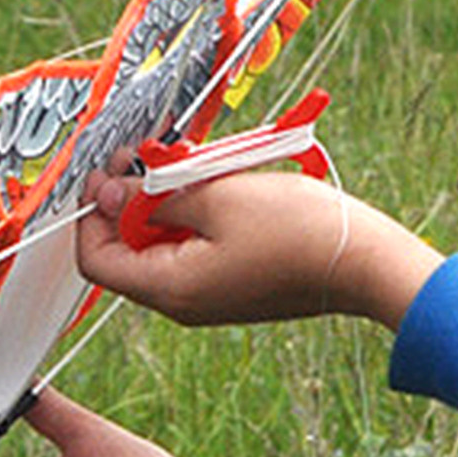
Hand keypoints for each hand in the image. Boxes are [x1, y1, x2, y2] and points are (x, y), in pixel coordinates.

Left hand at [76, 166, 439, 331]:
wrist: (365, 262)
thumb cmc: (297, 230)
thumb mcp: (216, 195)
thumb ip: (153, 196)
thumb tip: (108, 193)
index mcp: (170, 288)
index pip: (96, 258)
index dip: (92, 210)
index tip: (108, 168)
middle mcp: (182, 302)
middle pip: (128, 250)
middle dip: (131, 199)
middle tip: (147, 154)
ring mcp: (209, 297)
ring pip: (162, 245)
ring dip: (166, 201)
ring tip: (190, 163)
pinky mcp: (233, 286)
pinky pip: (194, 249)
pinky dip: (193, 215)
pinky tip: (215, 184)